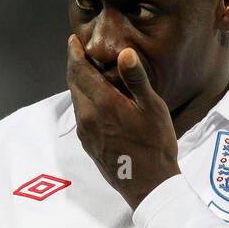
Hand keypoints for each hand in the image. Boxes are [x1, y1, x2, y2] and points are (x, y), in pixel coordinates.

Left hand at [66, 35, 179, 210]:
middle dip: (74, 67)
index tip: (73, 41)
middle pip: (74, 85)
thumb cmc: (155, 145)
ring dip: (78, 85)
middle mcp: (88, 118)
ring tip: (87, 75)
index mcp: (102, 104)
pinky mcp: (90, 146)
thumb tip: (125, 52)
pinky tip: (95, 102)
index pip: (79, 72)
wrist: (149, 186)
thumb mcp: (152, 109)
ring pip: (76, 102)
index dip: (74, 54)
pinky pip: (81, 117)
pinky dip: (83, 102)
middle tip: (78, 53)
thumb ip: (136, 80)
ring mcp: (86, 134)